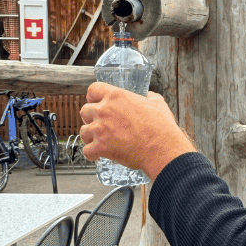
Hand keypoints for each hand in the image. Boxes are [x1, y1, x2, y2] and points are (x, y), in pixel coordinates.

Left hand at [80, 83, 195, 180]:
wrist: (162, 148)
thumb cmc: (161, 127)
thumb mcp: (157, 104)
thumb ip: (149, 97)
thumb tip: (148, 96)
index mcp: (116, 96)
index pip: (93, 90)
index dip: (93, 97)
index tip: (95, 103)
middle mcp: (104, 110)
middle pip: (84, 111)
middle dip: (90, 118)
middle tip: (99, 124)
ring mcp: (100, 129)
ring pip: (83, 131)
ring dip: (90, 136)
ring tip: (99, 141)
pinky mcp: (101, 147)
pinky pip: (87, 151)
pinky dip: (92, 154)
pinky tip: (98, 155)